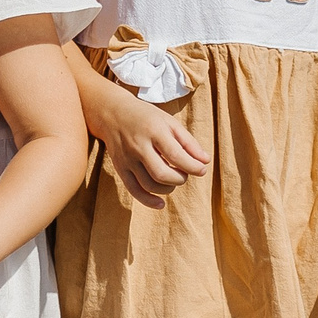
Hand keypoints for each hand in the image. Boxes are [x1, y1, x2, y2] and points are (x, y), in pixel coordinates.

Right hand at [99, 91, 209, 209]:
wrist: (112, 114)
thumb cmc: (146, 117)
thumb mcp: (169, 122)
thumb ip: (188, 142)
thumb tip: (205, 161)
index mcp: (153, 131)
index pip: (175, 155)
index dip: (192, 167)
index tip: (202, 170)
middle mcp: (138, 146)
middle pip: (161, 174)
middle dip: (180, 179)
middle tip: (185, 174)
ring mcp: (127, 159)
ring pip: (149, 185)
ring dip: (168, 188)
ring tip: (173, 180)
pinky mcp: (120, 169)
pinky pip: (134, 190)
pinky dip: (148, 201)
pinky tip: (161, 203)